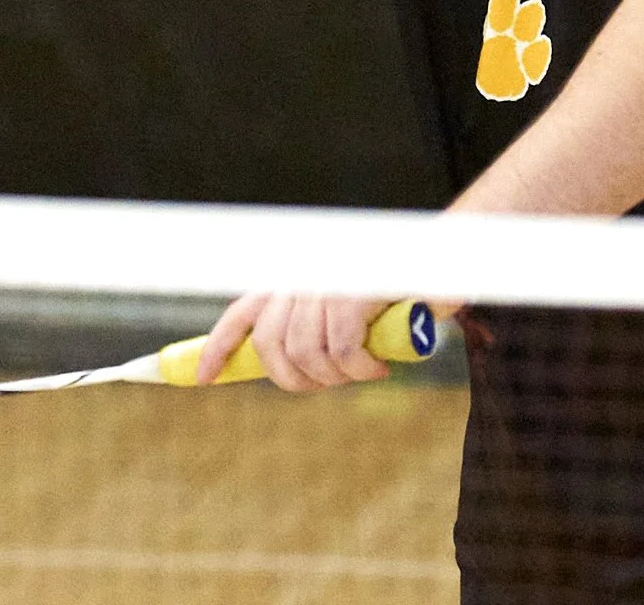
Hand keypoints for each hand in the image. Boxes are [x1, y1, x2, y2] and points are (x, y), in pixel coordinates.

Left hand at [194, 291, 398, 391]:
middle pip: (269, 345)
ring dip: (334, 378)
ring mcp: (324, 285)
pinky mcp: (351, 294)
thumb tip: (293, 368)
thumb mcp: (343, 310)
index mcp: (291, 281)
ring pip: (306, 354)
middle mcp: (301, 279)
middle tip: (326, 384)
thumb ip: (313, 330)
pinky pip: (342, 351)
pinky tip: (378, 366)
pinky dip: (360, 369)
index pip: (241, 314)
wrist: (440, 260)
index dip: (217, 348)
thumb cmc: (394, 293)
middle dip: (292, 379)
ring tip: (363, 371)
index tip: (203, 378)